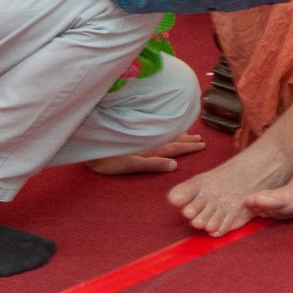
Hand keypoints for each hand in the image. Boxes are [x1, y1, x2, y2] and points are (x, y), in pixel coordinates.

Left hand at [86, 129, 205, 175]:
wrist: (90, 142)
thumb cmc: (108, 159)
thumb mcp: (130, 165)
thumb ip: (152, 165)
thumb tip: (174, 165)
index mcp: (151, 149)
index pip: (174, 148)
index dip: (188, 148)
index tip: (202, 145)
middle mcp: (150, 141)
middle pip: (173, 140)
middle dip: (187, 141)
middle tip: (201, 140)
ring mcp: (144, 135)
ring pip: (167, 133)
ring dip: (180, 134)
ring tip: (191, 133)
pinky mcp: (136, 131)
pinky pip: (157, 127)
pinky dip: (167, 127)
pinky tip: (169, 126)